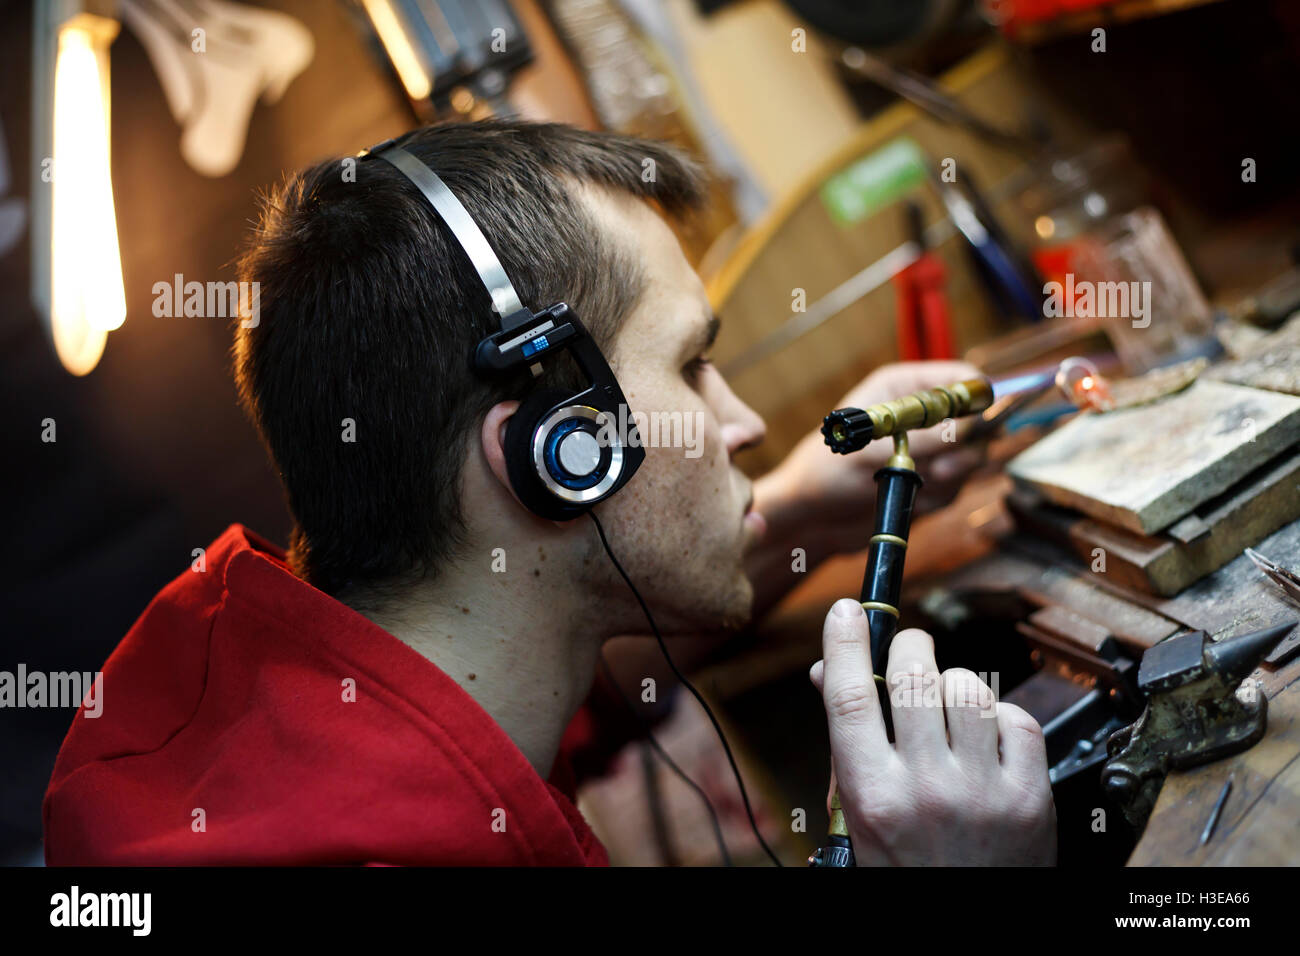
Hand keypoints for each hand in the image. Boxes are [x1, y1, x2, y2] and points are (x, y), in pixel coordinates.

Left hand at [772, 361, 986, 556]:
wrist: (812, 520)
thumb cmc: (827, 474)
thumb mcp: (874, 451)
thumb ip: (926, 438)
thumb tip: (974, 426)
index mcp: (903, 388)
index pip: (961, 378)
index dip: (981, 398)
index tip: (985, 424)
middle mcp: (920, 414)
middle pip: (978, 419)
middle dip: (964, 449)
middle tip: (939, 470)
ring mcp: (928, 447)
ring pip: (971, 457)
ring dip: (949, 477)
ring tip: (916, 486)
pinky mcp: (931, 479)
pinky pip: (957, 486)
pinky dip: (939, 497)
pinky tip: (909, 500)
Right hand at [809, 599, 1055, 865]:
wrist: (969, 931)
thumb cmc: (907, 869)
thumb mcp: (860, 814)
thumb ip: (848, 742)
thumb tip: (831, 672)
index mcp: (873, 797)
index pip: (850, 698)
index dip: (846, 643)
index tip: (846, 611)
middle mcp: (927, 790)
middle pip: (913, 677)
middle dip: (907, 647)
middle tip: (907, 649)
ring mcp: (983, 792)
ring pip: (967, 689)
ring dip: (953, 684)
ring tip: (947, 707)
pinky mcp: (1031, 796)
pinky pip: (1016, 719)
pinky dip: (999, 717)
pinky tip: (986, 739)